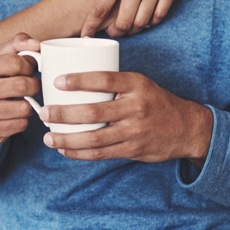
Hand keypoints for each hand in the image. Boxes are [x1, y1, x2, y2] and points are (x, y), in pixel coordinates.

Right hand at [0, 34, 40, 145]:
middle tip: (32, 86)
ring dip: (30, 105)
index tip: (27, 70)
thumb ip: (19, 44)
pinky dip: (24, 120)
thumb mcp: (1, 58)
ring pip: (24, 108)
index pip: (15, 62)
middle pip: (21, 85)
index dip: (28, 66)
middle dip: (34, 86)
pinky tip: (15, 115)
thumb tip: (37, 45)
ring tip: (23, 101)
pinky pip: (21, 125)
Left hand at [38, 71, 212, 163]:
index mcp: (136, 84)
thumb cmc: (153, 101)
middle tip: (43, 113)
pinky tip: (65, 150)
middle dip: (64, 114)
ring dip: (67, 140)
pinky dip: (80, 153)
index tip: (57, 81)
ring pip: (95, 138)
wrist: (186, 127)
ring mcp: (135, 131)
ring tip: (48, 137)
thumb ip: (112, 82)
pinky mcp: (133, 149)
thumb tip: (70, 76)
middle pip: (94, 112)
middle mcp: (136, 107)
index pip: (105, 79)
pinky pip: (102, 154)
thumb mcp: (138, 83)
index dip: (79, 80)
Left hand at [77, 0, 221, 36]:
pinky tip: (148, 19)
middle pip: (122, 21)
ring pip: (143, 20)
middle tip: (109, 33)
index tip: (85, 35)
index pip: (100, 7)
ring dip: (134, 27)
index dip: (91, 25)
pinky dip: (153, 20)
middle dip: (114, 31)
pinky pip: (163, 12)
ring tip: (128, 28)